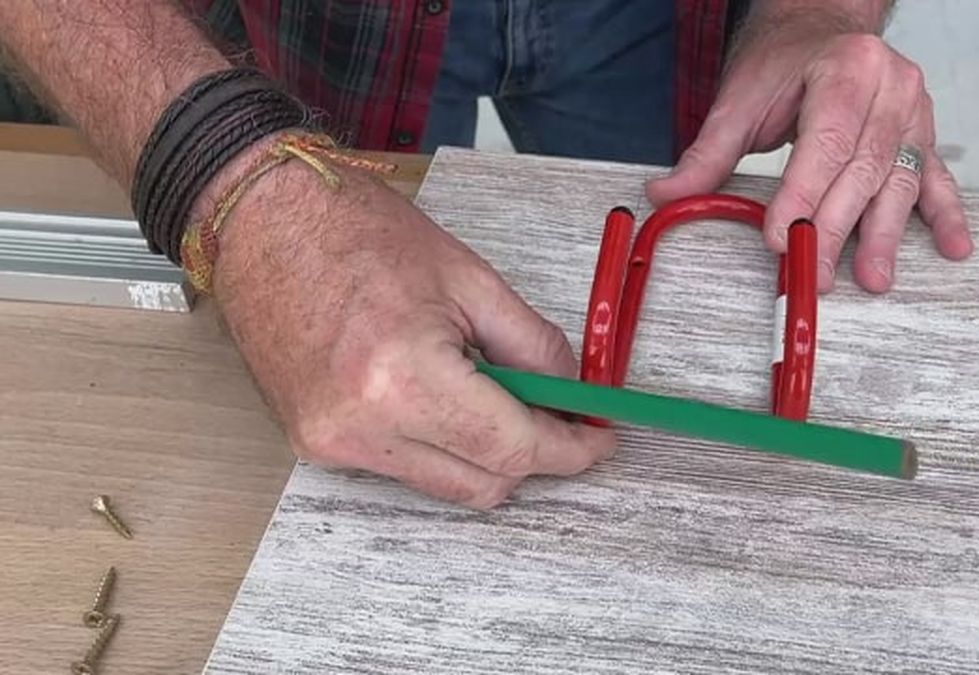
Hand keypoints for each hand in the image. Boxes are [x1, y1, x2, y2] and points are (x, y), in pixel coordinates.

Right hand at [209, 158, 615, 507]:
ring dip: (483, 449)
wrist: (260, 218)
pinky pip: (403, 466)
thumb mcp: (469, 277)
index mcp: (403, 377)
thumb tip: (574, 393)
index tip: (596, 442)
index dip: (568, 450)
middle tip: (557, 412)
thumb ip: (533, 345)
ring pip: (444, 484)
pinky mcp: (313, 444)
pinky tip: (440, 390)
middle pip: (483, 484)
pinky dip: (438, 442)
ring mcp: (331, 442)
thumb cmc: (353, 229)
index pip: (512, 448)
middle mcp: (361, 426)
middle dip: (532, 454)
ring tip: (484, 383)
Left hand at [647, 5, 971, 292]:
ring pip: (900, 179)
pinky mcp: (924, 134)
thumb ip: (707, 151)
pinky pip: (936, 178)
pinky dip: (945, 215)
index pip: (825, 142)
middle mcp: (891, 86)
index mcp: (846, 67)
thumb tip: (664, 195)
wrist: (822, 24)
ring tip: (874, 277)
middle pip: (864, 168)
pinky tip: (954, 247)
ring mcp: (914, 111)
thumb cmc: (785, 62)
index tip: (780, 238)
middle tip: (815, 273)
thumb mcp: (739, 98)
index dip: (803, 194)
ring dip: (886, 233)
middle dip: (836, 228)